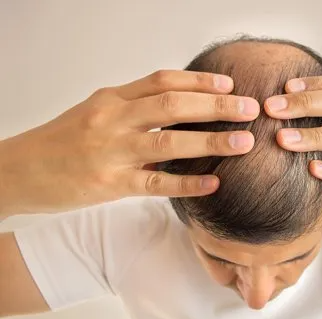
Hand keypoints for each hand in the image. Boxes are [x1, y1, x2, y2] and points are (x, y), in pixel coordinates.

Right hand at [0, 70, 258, 217]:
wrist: (20, 171)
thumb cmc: (63, 142)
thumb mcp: (95, 114)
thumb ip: (134, 110)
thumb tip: (180, 111)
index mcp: (112, 99)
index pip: (162, 81)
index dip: (199, 81)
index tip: (228, 85)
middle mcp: (113, 120)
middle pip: (173, 105)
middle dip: (216, 106)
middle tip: (249, 109)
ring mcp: (111, 152)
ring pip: (169, 141)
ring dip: (211, 140)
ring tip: (243, 141)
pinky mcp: (109, 185)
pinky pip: (156, 184)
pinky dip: (187, 182)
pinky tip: (213, 182)